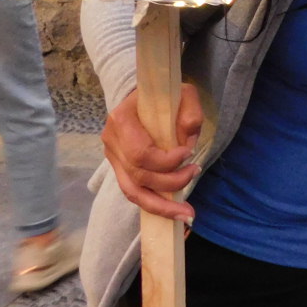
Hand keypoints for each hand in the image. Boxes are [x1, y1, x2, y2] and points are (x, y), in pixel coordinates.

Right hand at [100, 82, 203, 222]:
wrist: (142, 98)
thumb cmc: (163, 96)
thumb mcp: (183, 93)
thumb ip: (189, 112)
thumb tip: (188, 140)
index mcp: (121, 119)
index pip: (140, 153)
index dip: (167, 161)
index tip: (189, 151)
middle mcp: (111, 141)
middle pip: (139, 176)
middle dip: (171, 182)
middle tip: (195, 171)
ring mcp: (113, 158)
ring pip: (133, 192)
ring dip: (162, 206)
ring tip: (188, 214)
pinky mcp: (120, 169)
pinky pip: (135, 193)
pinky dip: (156, 205)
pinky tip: (175, 212)